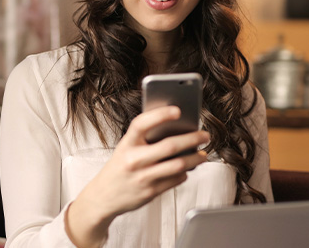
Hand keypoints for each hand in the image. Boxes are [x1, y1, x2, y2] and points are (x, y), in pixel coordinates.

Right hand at [65, 105, 209, 246]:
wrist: (103, 197)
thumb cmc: (119, 168)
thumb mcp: (125, 148)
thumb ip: (144, 139)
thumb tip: (175, 128)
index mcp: (126, 144)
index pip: (142, 124)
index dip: (160, 115)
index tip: (178, 110)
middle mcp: (134, 160)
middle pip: (169, 146)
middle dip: (192, 139)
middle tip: (205, 135)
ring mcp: (142, 177)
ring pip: (177, 165)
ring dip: (195, 158)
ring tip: (203, 154)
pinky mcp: (150, 192)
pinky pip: (175, 180)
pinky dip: (184, 173)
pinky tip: (187, 168)